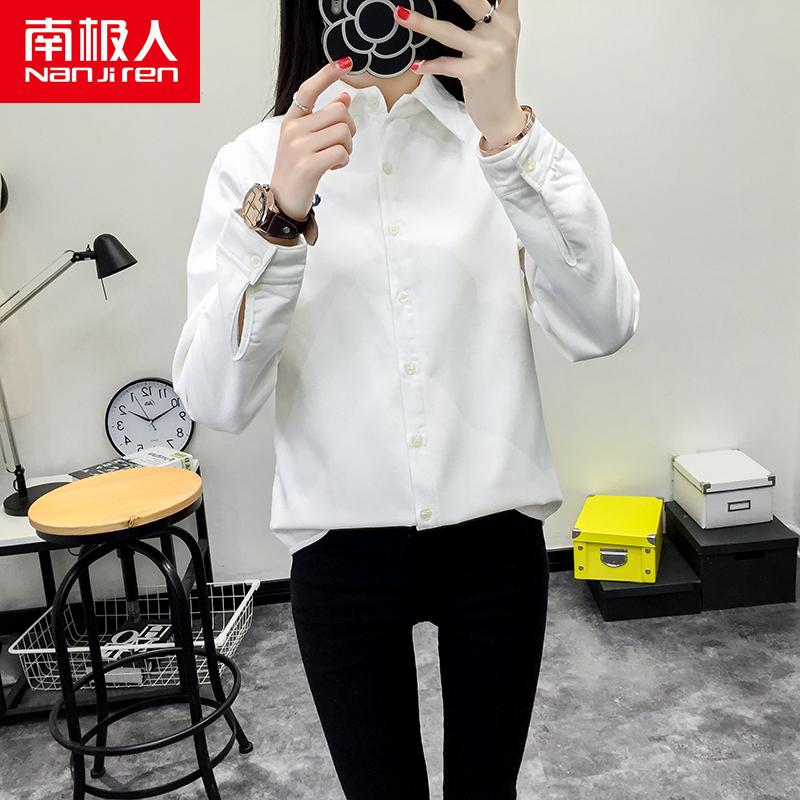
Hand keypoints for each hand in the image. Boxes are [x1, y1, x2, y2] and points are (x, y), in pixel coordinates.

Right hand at [270, 57, 357, 220]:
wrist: (282, 201)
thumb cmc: (297, 170)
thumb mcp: (305, 140)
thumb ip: (322, 119)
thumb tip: (344, 97)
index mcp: (291, 120)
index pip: (309, 90)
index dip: (327, 75)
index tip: (344, 63)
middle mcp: (293, 129)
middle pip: (339, 112)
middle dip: (349, 128)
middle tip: (341, 145)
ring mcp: (300, 147)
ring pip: (343, 132)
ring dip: (348, 147)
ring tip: (335, 158)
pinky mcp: (309, 165)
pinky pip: (342, 152)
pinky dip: (343, 161)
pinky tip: (332, 167)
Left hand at [394, 0, 527, 149]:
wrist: (502, 114)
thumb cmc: (494, 78)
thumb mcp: (498, 42)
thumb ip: (488, 19)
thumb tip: (461, 4)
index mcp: (508, 18)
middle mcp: (501, 31)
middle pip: (471, 0)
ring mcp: (489, 52)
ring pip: (448, 31)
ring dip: (421, 23)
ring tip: (400, 16)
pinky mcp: (476, 72)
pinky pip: (445, 64)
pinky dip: (429, 65)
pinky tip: (417, 65)